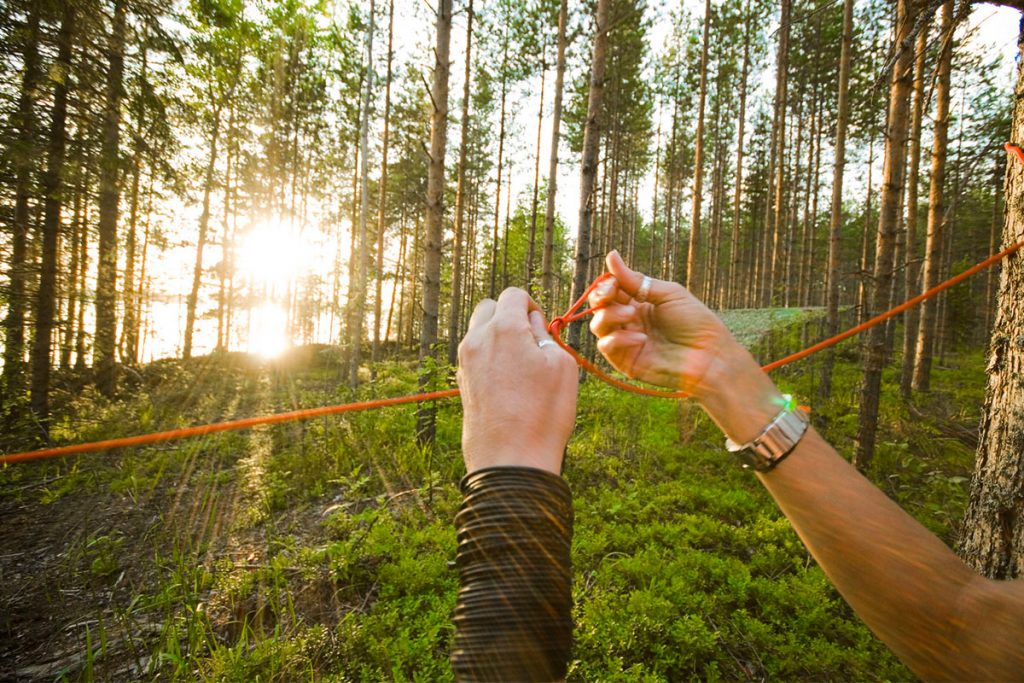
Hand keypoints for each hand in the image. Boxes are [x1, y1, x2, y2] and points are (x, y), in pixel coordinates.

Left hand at [457, 288, 578, 474]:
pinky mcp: (461, 382)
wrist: (511, 459)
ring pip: (478, 332)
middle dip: (509, 316)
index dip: (532, 305)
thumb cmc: (543, 413)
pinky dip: (489, 358)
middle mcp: (477, 339)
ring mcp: (465, 362)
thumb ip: (545, 335)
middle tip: (530, 342)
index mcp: (503, 328)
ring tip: (520, 365)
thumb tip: (532, 325)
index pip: (513, 294)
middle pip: (489, 308)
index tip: (542, 327)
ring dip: (497, 337)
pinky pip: (474, 356)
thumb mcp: (562, 366)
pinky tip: (508, 383)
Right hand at [588, 251, 781, 443]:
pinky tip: (641, 338)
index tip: (613, 280)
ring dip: (609, 315)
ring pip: (598, 325)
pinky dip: (618, 339)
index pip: (611, 290)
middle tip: (612, 293)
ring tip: (632, 314)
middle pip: (599, 306)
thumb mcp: (668, 293)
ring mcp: (626, 342)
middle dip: (601, 296)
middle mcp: (629, 322)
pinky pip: (606, 347)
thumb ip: (636, 280)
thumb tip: (611, 256)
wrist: (710, 355)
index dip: (607, 284)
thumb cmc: (696, 323)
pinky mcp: (625, 362)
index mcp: (639, 303)